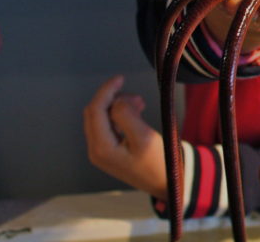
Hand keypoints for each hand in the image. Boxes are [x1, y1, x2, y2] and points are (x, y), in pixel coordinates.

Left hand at [83, 75, 166, 199]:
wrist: (165, 182)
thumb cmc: (157, 161)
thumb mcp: (143, 137)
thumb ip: (126, 116)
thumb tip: (117, 101)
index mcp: (101, 147)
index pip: (95, 110)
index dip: (106, 90)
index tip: (121, 77)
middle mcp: (96, 149)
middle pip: (94, 112)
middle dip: (113, 98)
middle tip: (138, 99)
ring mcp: (101, 151)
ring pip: (101, 117)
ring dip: (119, 105)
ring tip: (141, 105)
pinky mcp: (109, 150)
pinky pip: (108, 124)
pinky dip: (120, 114)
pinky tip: (137, 113)